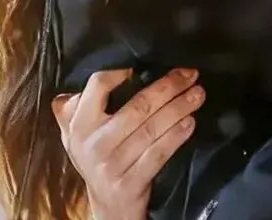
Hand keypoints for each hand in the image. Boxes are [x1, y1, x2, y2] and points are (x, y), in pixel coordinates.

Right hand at [52, 68, 205, 219]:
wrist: (107, 207)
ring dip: (179, 107)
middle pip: (137, 106)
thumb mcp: (76, 135)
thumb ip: (73, 110)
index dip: (121, 72)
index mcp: (78, 125)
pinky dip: (176, 136)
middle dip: (169, 87)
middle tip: (191, 75)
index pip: (97, 86)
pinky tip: (190, 123)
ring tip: (198, 94)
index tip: (145, 66)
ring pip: (152, 129)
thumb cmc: (98, 158)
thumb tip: (78, 85)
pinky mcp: (130, 184)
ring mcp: (112, 165)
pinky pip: (158, 154)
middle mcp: (93, 143)